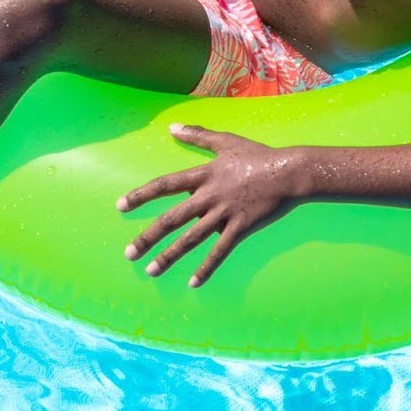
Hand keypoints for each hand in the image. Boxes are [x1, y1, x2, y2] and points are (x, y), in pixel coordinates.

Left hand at [116, 123, 304, 287]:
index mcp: (203, 175)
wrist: (289, 171)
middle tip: (128, 253)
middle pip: (171, 219)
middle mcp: (208, 196)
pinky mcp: (240, 228)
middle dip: (148, 237)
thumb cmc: (258, 155)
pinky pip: (219, 252)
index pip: (165, 186)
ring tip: (150, 271)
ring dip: (169, 256)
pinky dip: (206, 268)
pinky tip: (192, 283)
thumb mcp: (226, 141)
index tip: (121, 206)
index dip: (142, 196)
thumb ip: (198, 135)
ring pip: (190, 239)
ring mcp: (224, 214)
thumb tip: (172, 127)